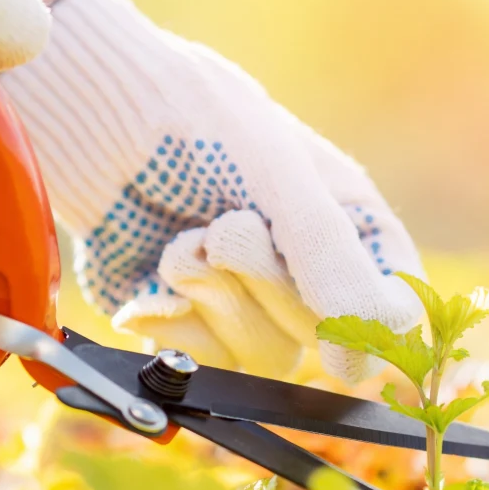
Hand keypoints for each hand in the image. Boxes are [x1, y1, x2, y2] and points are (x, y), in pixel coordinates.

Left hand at [0, 0, 423, 381]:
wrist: (94, 119)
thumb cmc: (198, 122)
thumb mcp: (279, 178)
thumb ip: (329, 264)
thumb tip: (360, 370)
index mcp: (350, 231)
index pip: (394, 309)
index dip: (372, 326)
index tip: (334, 317)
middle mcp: (306, 276)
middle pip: (322, 340)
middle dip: (263, 283)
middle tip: (225, 225)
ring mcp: (246, 305)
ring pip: (263, 359)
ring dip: (215, 296)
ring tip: (185, 239)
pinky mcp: (187, 324)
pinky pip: (202, 363)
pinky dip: (175, 320)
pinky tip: (156, 275)